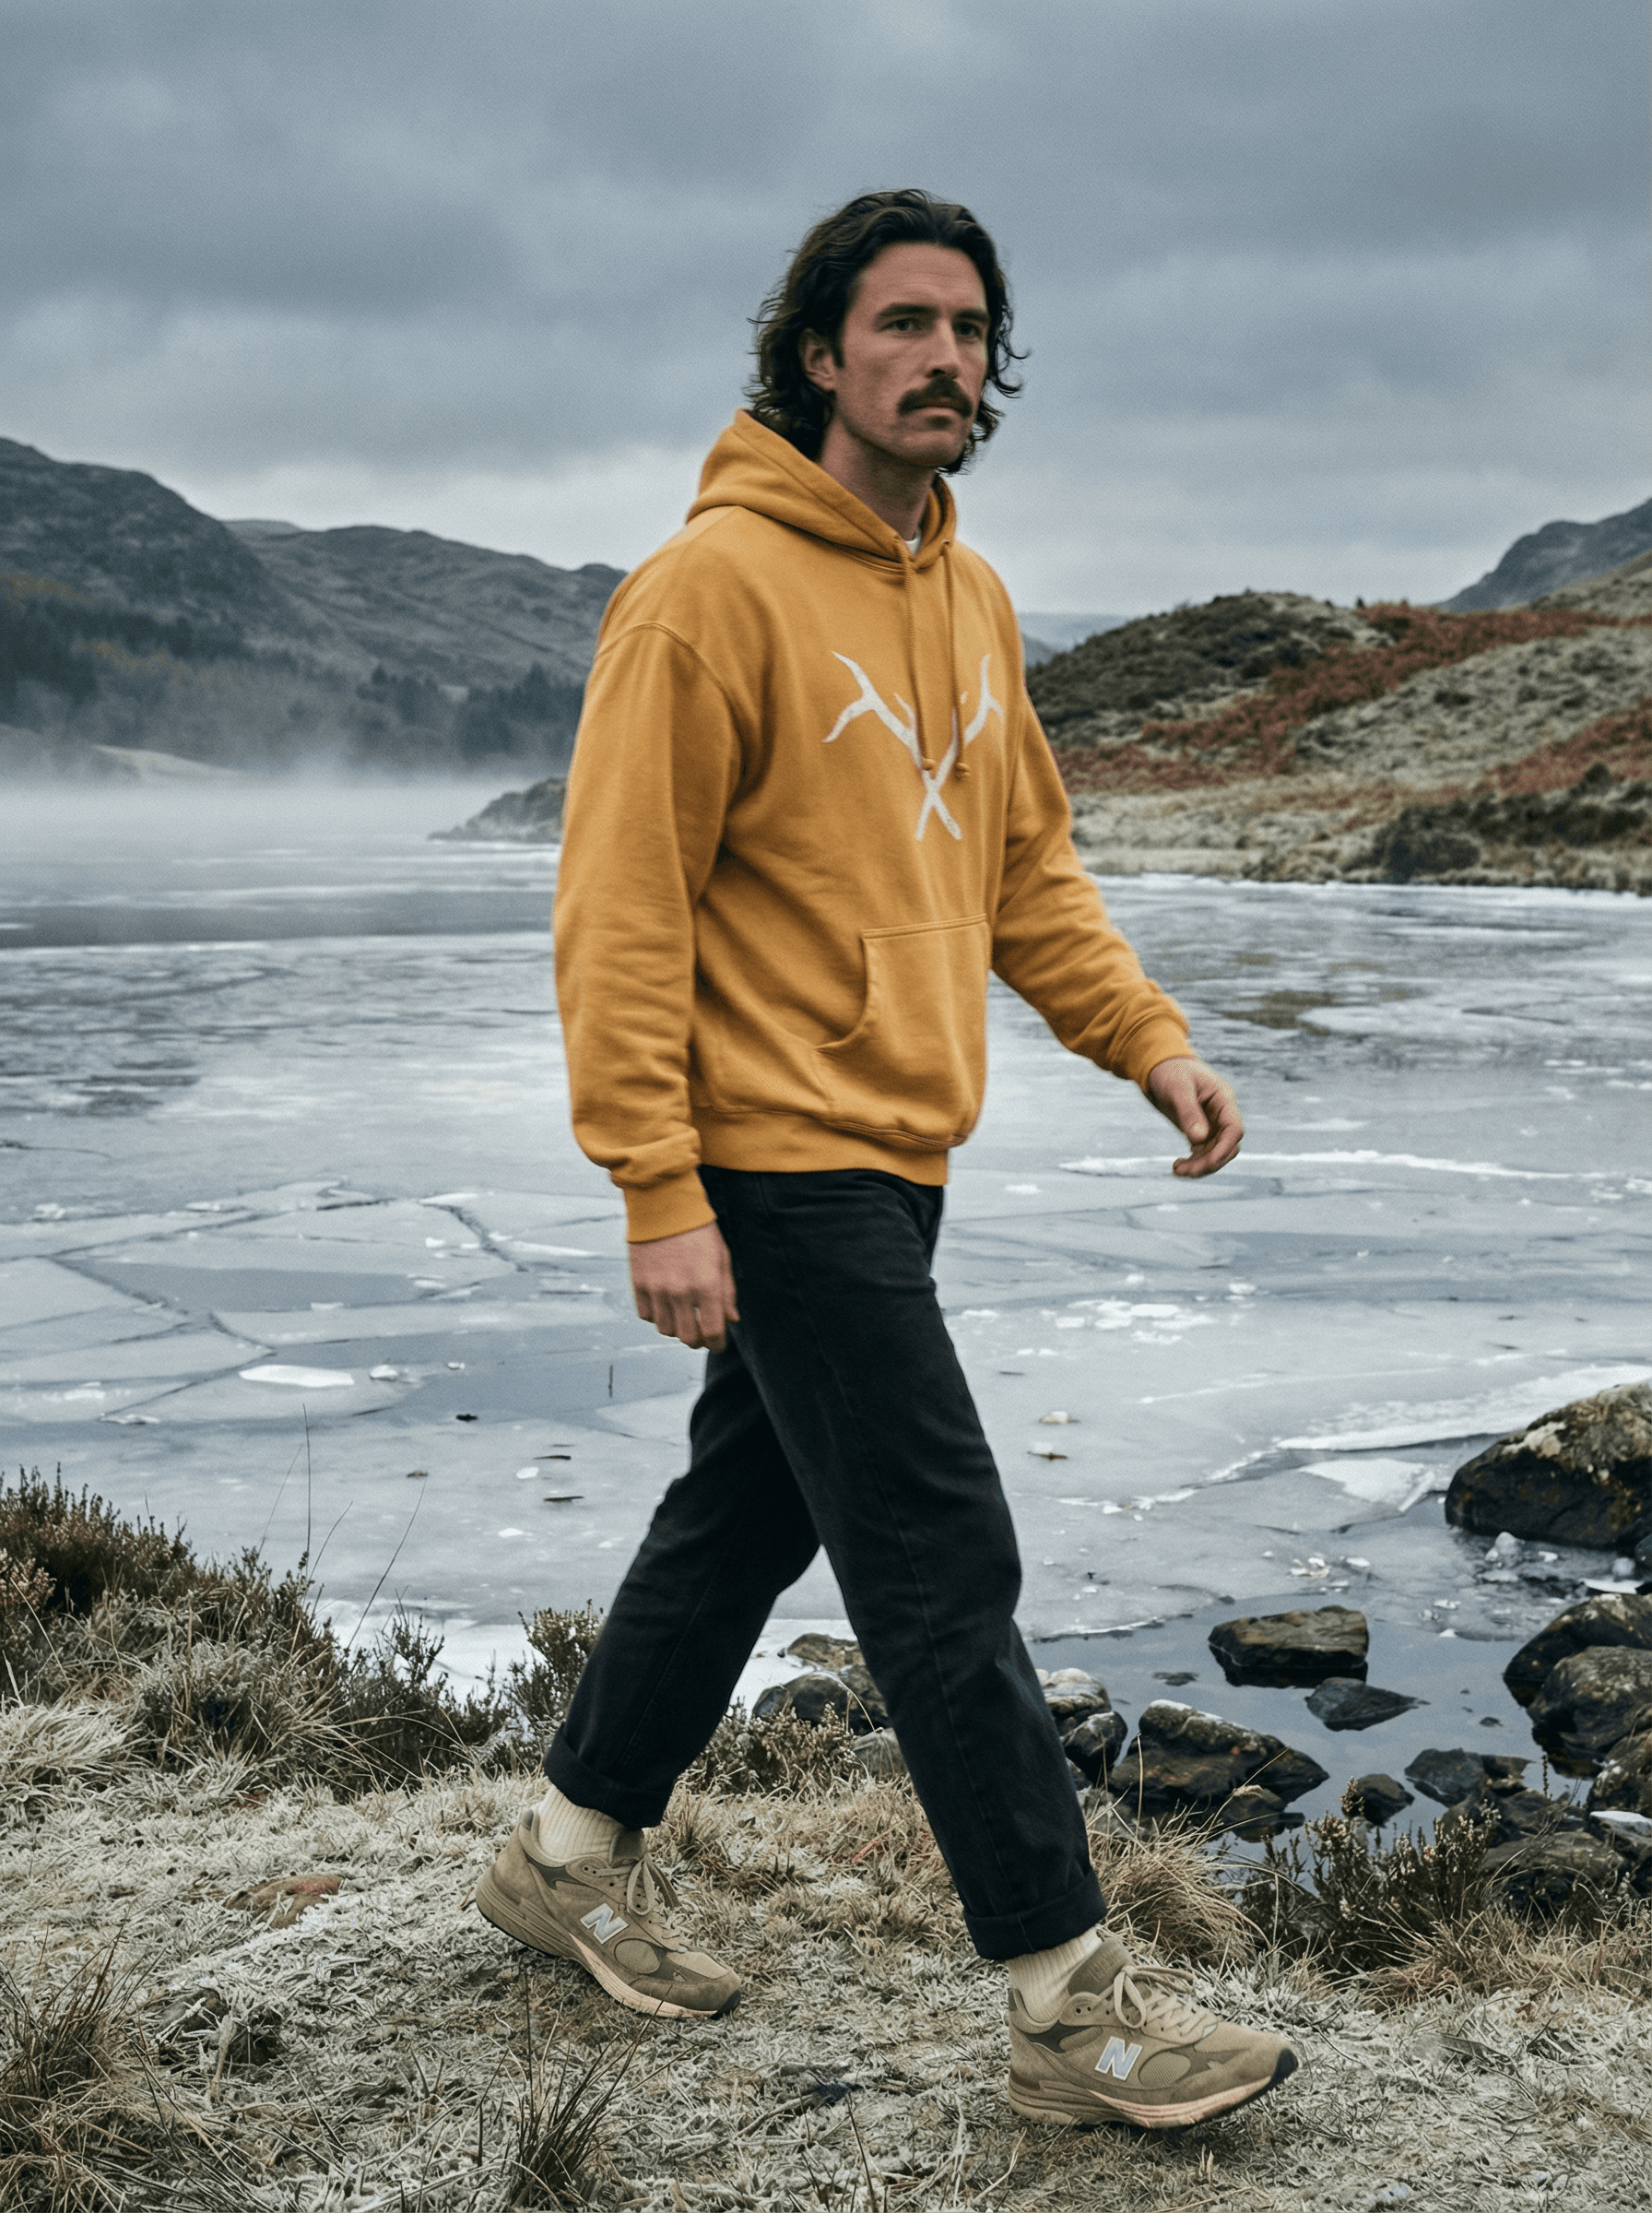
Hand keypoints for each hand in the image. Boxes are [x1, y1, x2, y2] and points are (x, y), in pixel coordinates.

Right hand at [629, 1220, 739, 1350]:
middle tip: (701, 1333)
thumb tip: (731, 1319)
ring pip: (665, 1330)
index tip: (717, 1343)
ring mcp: (657, 1289)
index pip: (712, 1332)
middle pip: (688, 1338)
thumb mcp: (722, 1257)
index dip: (717, 1343)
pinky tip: (665, 1304)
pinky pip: (646, 1315)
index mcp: (707, 1286)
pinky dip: (657, 1316)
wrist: (664, 1205)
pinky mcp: (639, 1284)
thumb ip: (727, 1292)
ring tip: (682, 1316)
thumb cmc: (699, 1229)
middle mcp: (681, 1292)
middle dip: (697, 1340)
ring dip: (676, 1328)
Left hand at [1145, 1055, 1243, 1178]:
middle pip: (1227, 1146)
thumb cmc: (1170, 1071)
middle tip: (1186, 1171)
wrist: (1160, 1067)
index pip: (1234, 1129)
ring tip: (1177, 1171)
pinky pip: (1203, 1153)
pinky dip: (1193, 1163)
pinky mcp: (1200, 1131)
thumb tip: (1199, 1138)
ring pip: (1215, 1153)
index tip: (1208, 1163)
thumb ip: (1188, 1111)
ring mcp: (1212, 1124)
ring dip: (1200, 1166)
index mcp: (1223, 1099)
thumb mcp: (1178, 1088)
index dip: (1224, 1149)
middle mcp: (1221, 1114)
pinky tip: (1177, 1166)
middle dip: (1210, 1162)